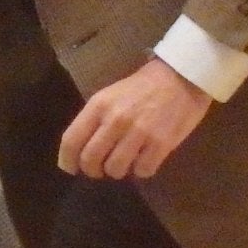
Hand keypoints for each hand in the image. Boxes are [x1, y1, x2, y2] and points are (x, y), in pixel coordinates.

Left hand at [59, 58, 212, 179]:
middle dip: (92, 170)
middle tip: (99, 169)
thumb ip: (95, 120)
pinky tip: (145, 159)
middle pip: (90, 160)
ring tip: (125, 162)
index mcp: (98, 105)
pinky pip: (142, 171)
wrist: (180, 77)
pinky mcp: (161, 144)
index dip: (66, 160)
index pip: (71, 140)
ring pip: (115, 169)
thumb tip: (82, 149)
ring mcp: (138, 133)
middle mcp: (115, 120)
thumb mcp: (110, 96)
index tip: (69, 168)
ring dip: (118, 171)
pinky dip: (142, 170)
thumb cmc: (142, 87)